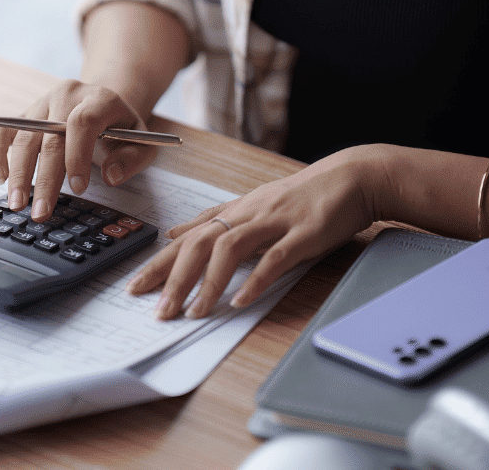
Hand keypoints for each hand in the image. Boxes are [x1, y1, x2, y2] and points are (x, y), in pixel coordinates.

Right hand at [0, 80, 157, 220]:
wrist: (100, 103)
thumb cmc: (120, 127)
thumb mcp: (141, 141)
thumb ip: (132, 159)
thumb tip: (110, 176)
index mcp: (99, 98)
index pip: (83, 123)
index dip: (77, 156)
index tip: (77, 189)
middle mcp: (67, 95)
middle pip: (50, 136)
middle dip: (44, 178)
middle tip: (41, 212)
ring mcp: (42, 103)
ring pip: (24, 137)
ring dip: (18, 174)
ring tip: (17, 204)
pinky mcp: (25, 113)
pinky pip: (4, 131)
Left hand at [127, 145, 386, 319]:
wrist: (353, 177)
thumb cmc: (303, 196)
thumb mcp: (252, 205)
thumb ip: (214, 221)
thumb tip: (174, 233)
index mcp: (234, 211)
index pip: (187, 239)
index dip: (159, 262)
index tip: (135, 287)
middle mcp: (247, 214)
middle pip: (198, 244)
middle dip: (173, 277)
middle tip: (157, 309)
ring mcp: (274, 222)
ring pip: (229, 249)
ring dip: (208, 283)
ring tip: (193, 312)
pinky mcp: (303, 233)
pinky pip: (275, 258)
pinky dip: (256, 280)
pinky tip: (240, 301)